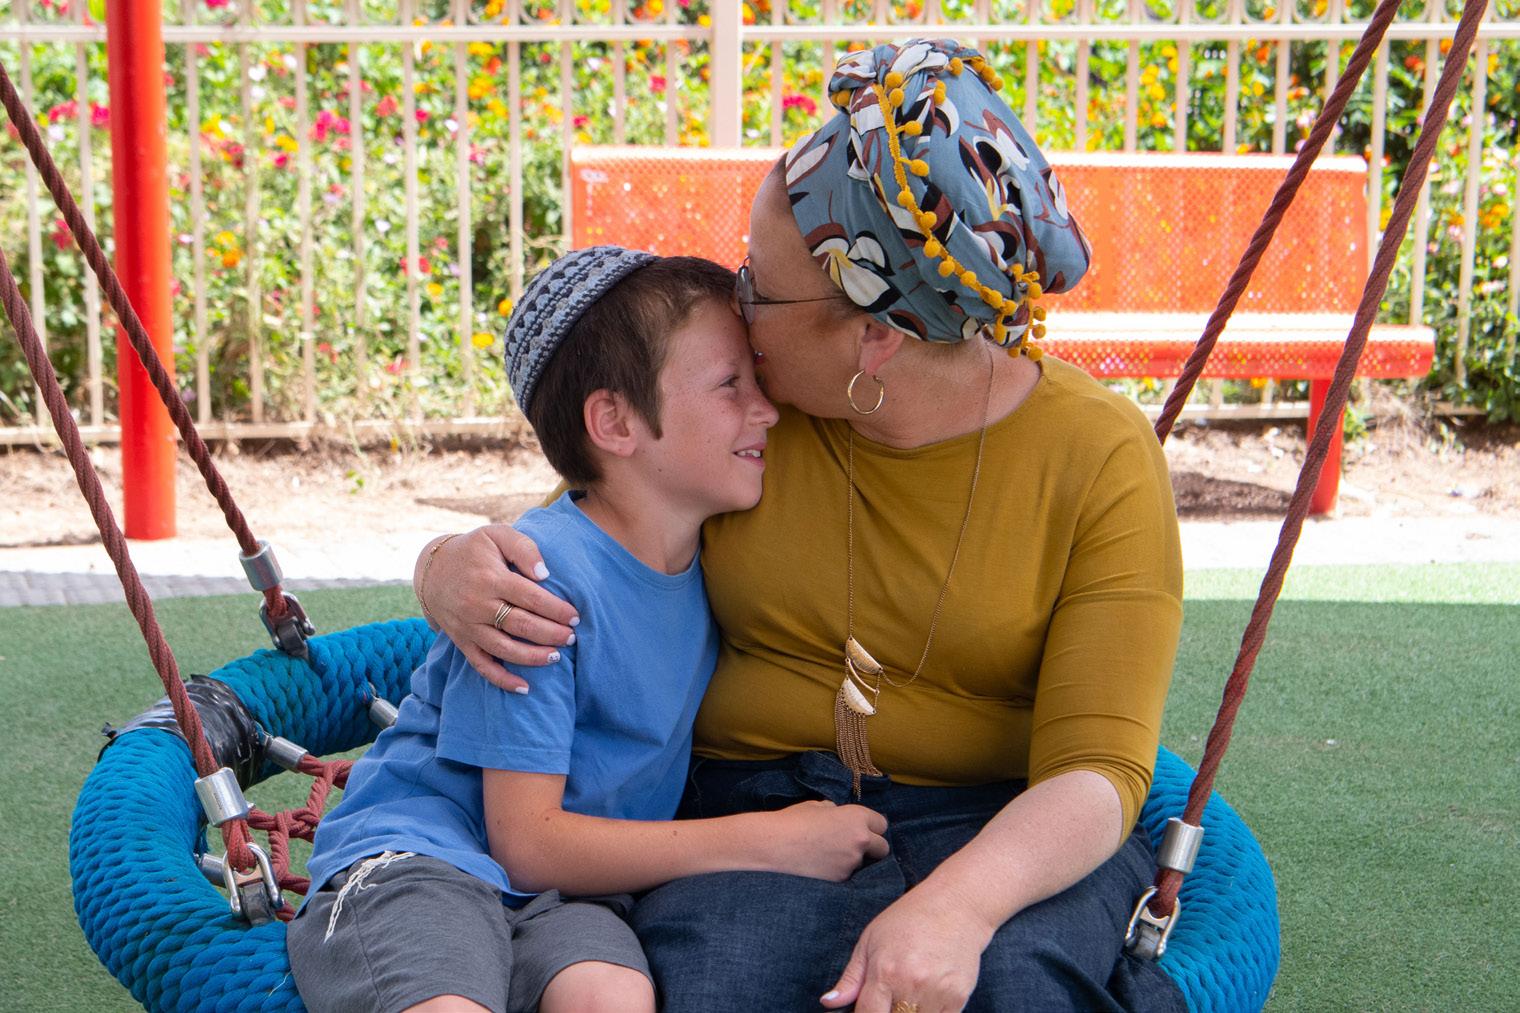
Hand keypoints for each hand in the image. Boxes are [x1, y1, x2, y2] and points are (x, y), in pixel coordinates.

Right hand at [416, 525, 579, 690]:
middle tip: (571, 637)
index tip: (575, 616)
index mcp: (491, 578)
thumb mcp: (495, 535)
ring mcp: (469, 626)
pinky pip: (481, 666)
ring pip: (504, 649)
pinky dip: (502, 680)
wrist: (432, 570)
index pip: (530, 597)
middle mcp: (478, 605)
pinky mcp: (462, 641)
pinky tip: (524, 687)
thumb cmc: (473, 550)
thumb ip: (523, 548)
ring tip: (556, 657)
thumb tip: (544, 574)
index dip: (555, 609)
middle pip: (520, 625)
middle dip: (550, 634)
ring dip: (532, 657)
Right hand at [759, 801, 889, 881]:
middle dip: (872, 848)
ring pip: (863, 864)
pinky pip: (847, 875)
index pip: (882, 824)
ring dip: (853, 861)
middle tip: (854, 847)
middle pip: (883, 848)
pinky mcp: (840, 880)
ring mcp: (851, 862)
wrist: (774, 845)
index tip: (862, 829)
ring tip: (830, 856)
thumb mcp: (817, 807)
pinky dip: (839, 872)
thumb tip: (838, 815)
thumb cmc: (793, 821)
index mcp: (857, 817)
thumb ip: (835, 812)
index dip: (872, 827)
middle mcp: (860, 840)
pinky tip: (822, 866)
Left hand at [820, 882, 997, 1012]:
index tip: (867, 1009)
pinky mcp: (959, 997)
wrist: (956, 905)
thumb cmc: (908, 919)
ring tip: (907, 993)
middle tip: (887, 998)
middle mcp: (911, 984)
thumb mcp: (870, 941)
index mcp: (885, 970)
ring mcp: (937, 992)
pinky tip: (925, 996)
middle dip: (886, 1012)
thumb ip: (851, 978)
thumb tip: (828, 1002)